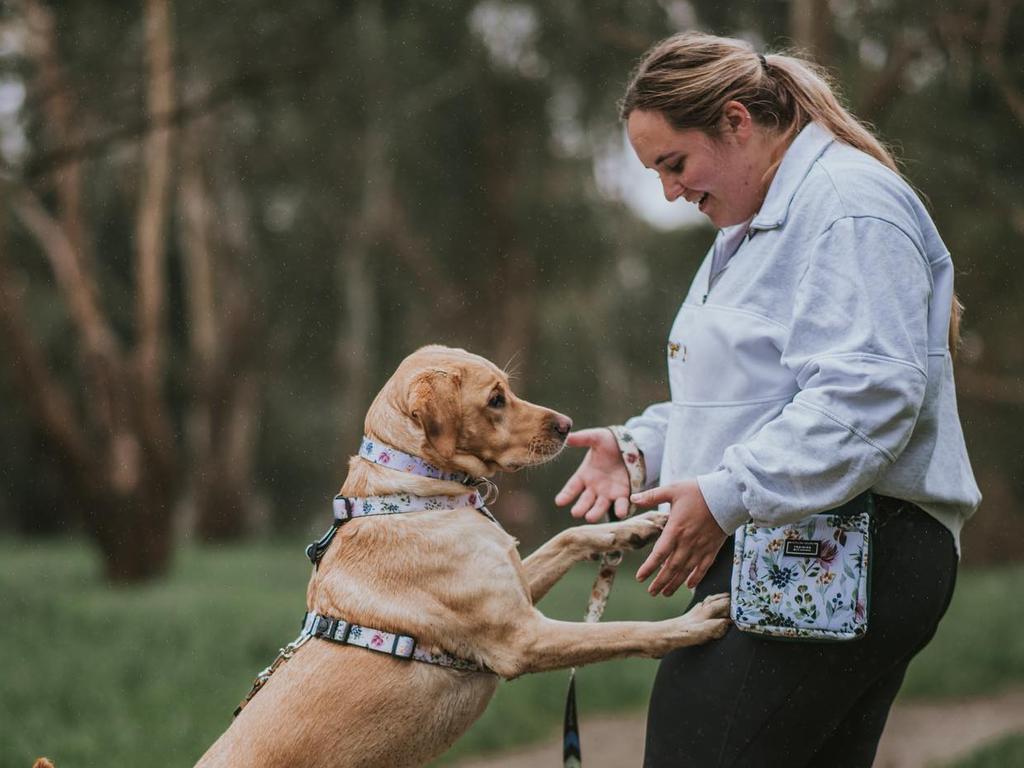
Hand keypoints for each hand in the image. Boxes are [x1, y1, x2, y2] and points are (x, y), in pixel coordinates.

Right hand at [554, 428, 630, 521]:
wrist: (631, 445)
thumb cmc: (609, 442)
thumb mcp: (596, 437)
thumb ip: (582, 438)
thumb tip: (567, 438)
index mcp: (584, 475)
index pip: (572, 487)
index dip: (566, 495)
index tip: (559, 502)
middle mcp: (594, 487)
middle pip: (585, 501)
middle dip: (580, 507)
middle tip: (576, 513)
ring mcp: (608, 493)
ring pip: (600, 506)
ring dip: (596, 513)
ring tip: (590, 517)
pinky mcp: (623, 494)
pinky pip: (621, 504)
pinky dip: (621, 509)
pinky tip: (621, 514)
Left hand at [632, 480, 727, 595]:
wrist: (727, 496)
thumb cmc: (699, 491)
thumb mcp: (673, 490)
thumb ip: (652, 496)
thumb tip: (632, 498)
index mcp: (675, 530)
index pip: (659, 554)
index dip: (649, 568)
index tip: (640, 578)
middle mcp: (687, 542)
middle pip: (671, 567)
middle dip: (660, 581)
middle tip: (651, 592)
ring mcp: (701, 547)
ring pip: (686, 571)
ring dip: (675, 583)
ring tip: (665, 593)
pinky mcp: (712, 548)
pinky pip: (703, 567)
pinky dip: (696, 577)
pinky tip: (689, 585)